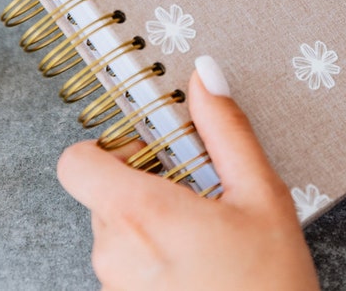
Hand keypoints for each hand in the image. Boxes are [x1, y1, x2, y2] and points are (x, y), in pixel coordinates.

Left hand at [56, 59, 318, 290]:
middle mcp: (114, 255)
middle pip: (103, 194)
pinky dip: (155, 261)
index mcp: (139, 214)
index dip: (107, 148)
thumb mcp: (261, 196)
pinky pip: (127, 270)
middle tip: (197, 195)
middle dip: (144, 185)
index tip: (149, 151)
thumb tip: (205, 76)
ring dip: (152, 225)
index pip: (76, 162)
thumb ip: (226, 129)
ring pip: (118, 233)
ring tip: (206, 238)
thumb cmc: (270, 289)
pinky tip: (200, 268)